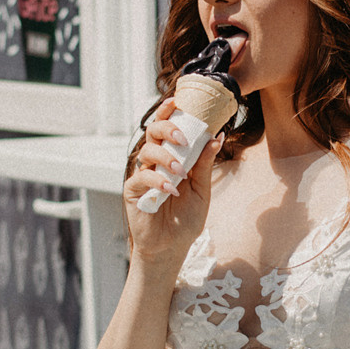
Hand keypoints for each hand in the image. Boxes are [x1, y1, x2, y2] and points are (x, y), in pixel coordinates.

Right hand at [123, 98, 220, 268]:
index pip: (166, 127)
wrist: (172, 247)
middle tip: (182, 137)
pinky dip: (158, 180)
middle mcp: (154, 162)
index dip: (168, 111)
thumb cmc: (186, 218)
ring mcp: (142, 175)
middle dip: (166, 128)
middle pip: (151, 132)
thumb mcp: (201, 189)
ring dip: (166, 158)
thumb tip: (216, 137)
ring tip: (181, 172)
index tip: (178, 100)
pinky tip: (172, 190)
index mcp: (170, 156)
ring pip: (146, 152)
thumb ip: (205, 164)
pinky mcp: (133, 191)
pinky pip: (142, 177)